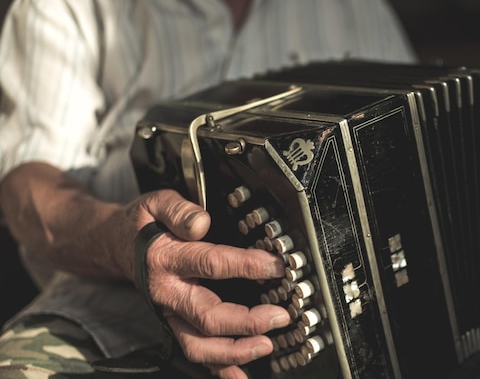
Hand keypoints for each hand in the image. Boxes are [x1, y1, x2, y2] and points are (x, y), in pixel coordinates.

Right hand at [125, 189, 289, 378]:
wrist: (115, 245)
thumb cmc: (143, 225)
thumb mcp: (157, 203)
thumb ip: (180, 211)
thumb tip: (202, 224)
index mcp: (166, 259)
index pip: (212, 263)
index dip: (247, 265)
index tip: (276, 266)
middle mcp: (168, 292)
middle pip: (208, 316)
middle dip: (247, 321)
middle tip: (279, 316)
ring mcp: (170, 313)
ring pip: (198, 344)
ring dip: (234, 351)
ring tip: (265, 345)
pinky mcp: (174, 323)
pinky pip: (194, 352)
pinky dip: (217, 368)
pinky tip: (238, 375)